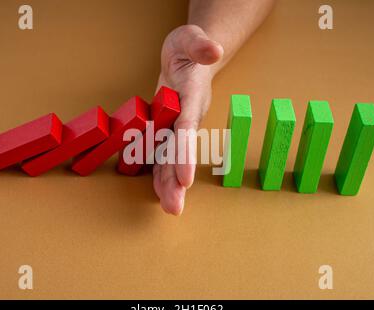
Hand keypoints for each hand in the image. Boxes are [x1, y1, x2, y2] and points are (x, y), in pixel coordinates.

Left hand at [153, 25, 223, 214]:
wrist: (189, 58)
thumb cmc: (187, 49)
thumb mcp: (189, 37)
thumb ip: (200, 43)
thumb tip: (215, 50)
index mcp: (192, 97)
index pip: (188, 128)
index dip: (185, 153)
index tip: (185, 178)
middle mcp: (187, 117)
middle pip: (182, 151)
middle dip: (177, 180)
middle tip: (175, 208)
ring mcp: (177, 125)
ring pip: (172, 157)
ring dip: (169, 183)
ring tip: (169, 208)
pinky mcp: (167, 128)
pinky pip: (163, 152)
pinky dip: (159, 172)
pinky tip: (158, 192)